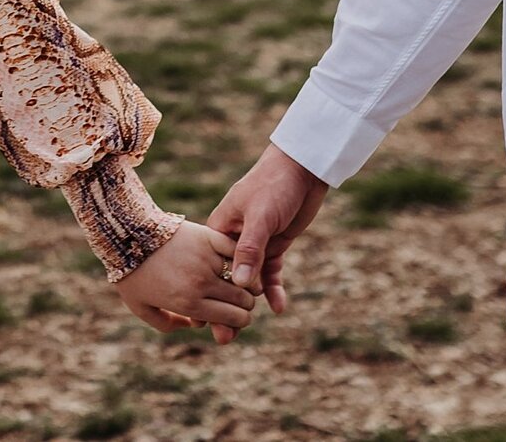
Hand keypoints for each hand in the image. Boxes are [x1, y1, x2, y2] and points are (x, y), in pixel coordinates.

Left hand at [113, 222, 259, 335]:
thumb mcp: (142, 308)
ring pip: (242, 277)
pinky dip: (241, 258)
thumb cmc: (132, 273)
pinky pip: (236, 252)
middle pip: (242, 301)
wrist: (127, 234)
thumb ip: (167, 324)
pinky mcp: (208, 237)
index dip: (240, 321)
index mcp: (189, 304)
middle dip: (245, 305)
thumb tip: (194, 327)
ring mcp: (207, 259)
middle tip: (242, 301)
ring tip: (243, 282)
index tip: (238, 318)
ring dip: (246, 282)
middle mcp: (202, 284)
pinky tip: (240, 262)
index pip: (233, 318)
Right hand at [206, 144, 329, 339]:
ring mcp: (255, 243)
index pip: (210, 269)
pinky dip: (274, 290)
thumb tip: (240, 285)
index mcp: (220, 229)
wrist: (301, 168)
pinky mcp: (274, 244)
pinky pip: (271, 273)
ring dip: (248, 304)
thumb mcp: (260, 216)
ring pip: (249, 281)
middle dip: (224, 308)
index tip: (205, 323)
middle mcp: (234, 239)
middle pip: (228, 279)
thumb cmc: (273, 185)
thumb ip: (249, 250)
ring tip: (242, 331)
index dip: (207, 296)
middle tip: (224, 338)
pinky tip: (279, 307)